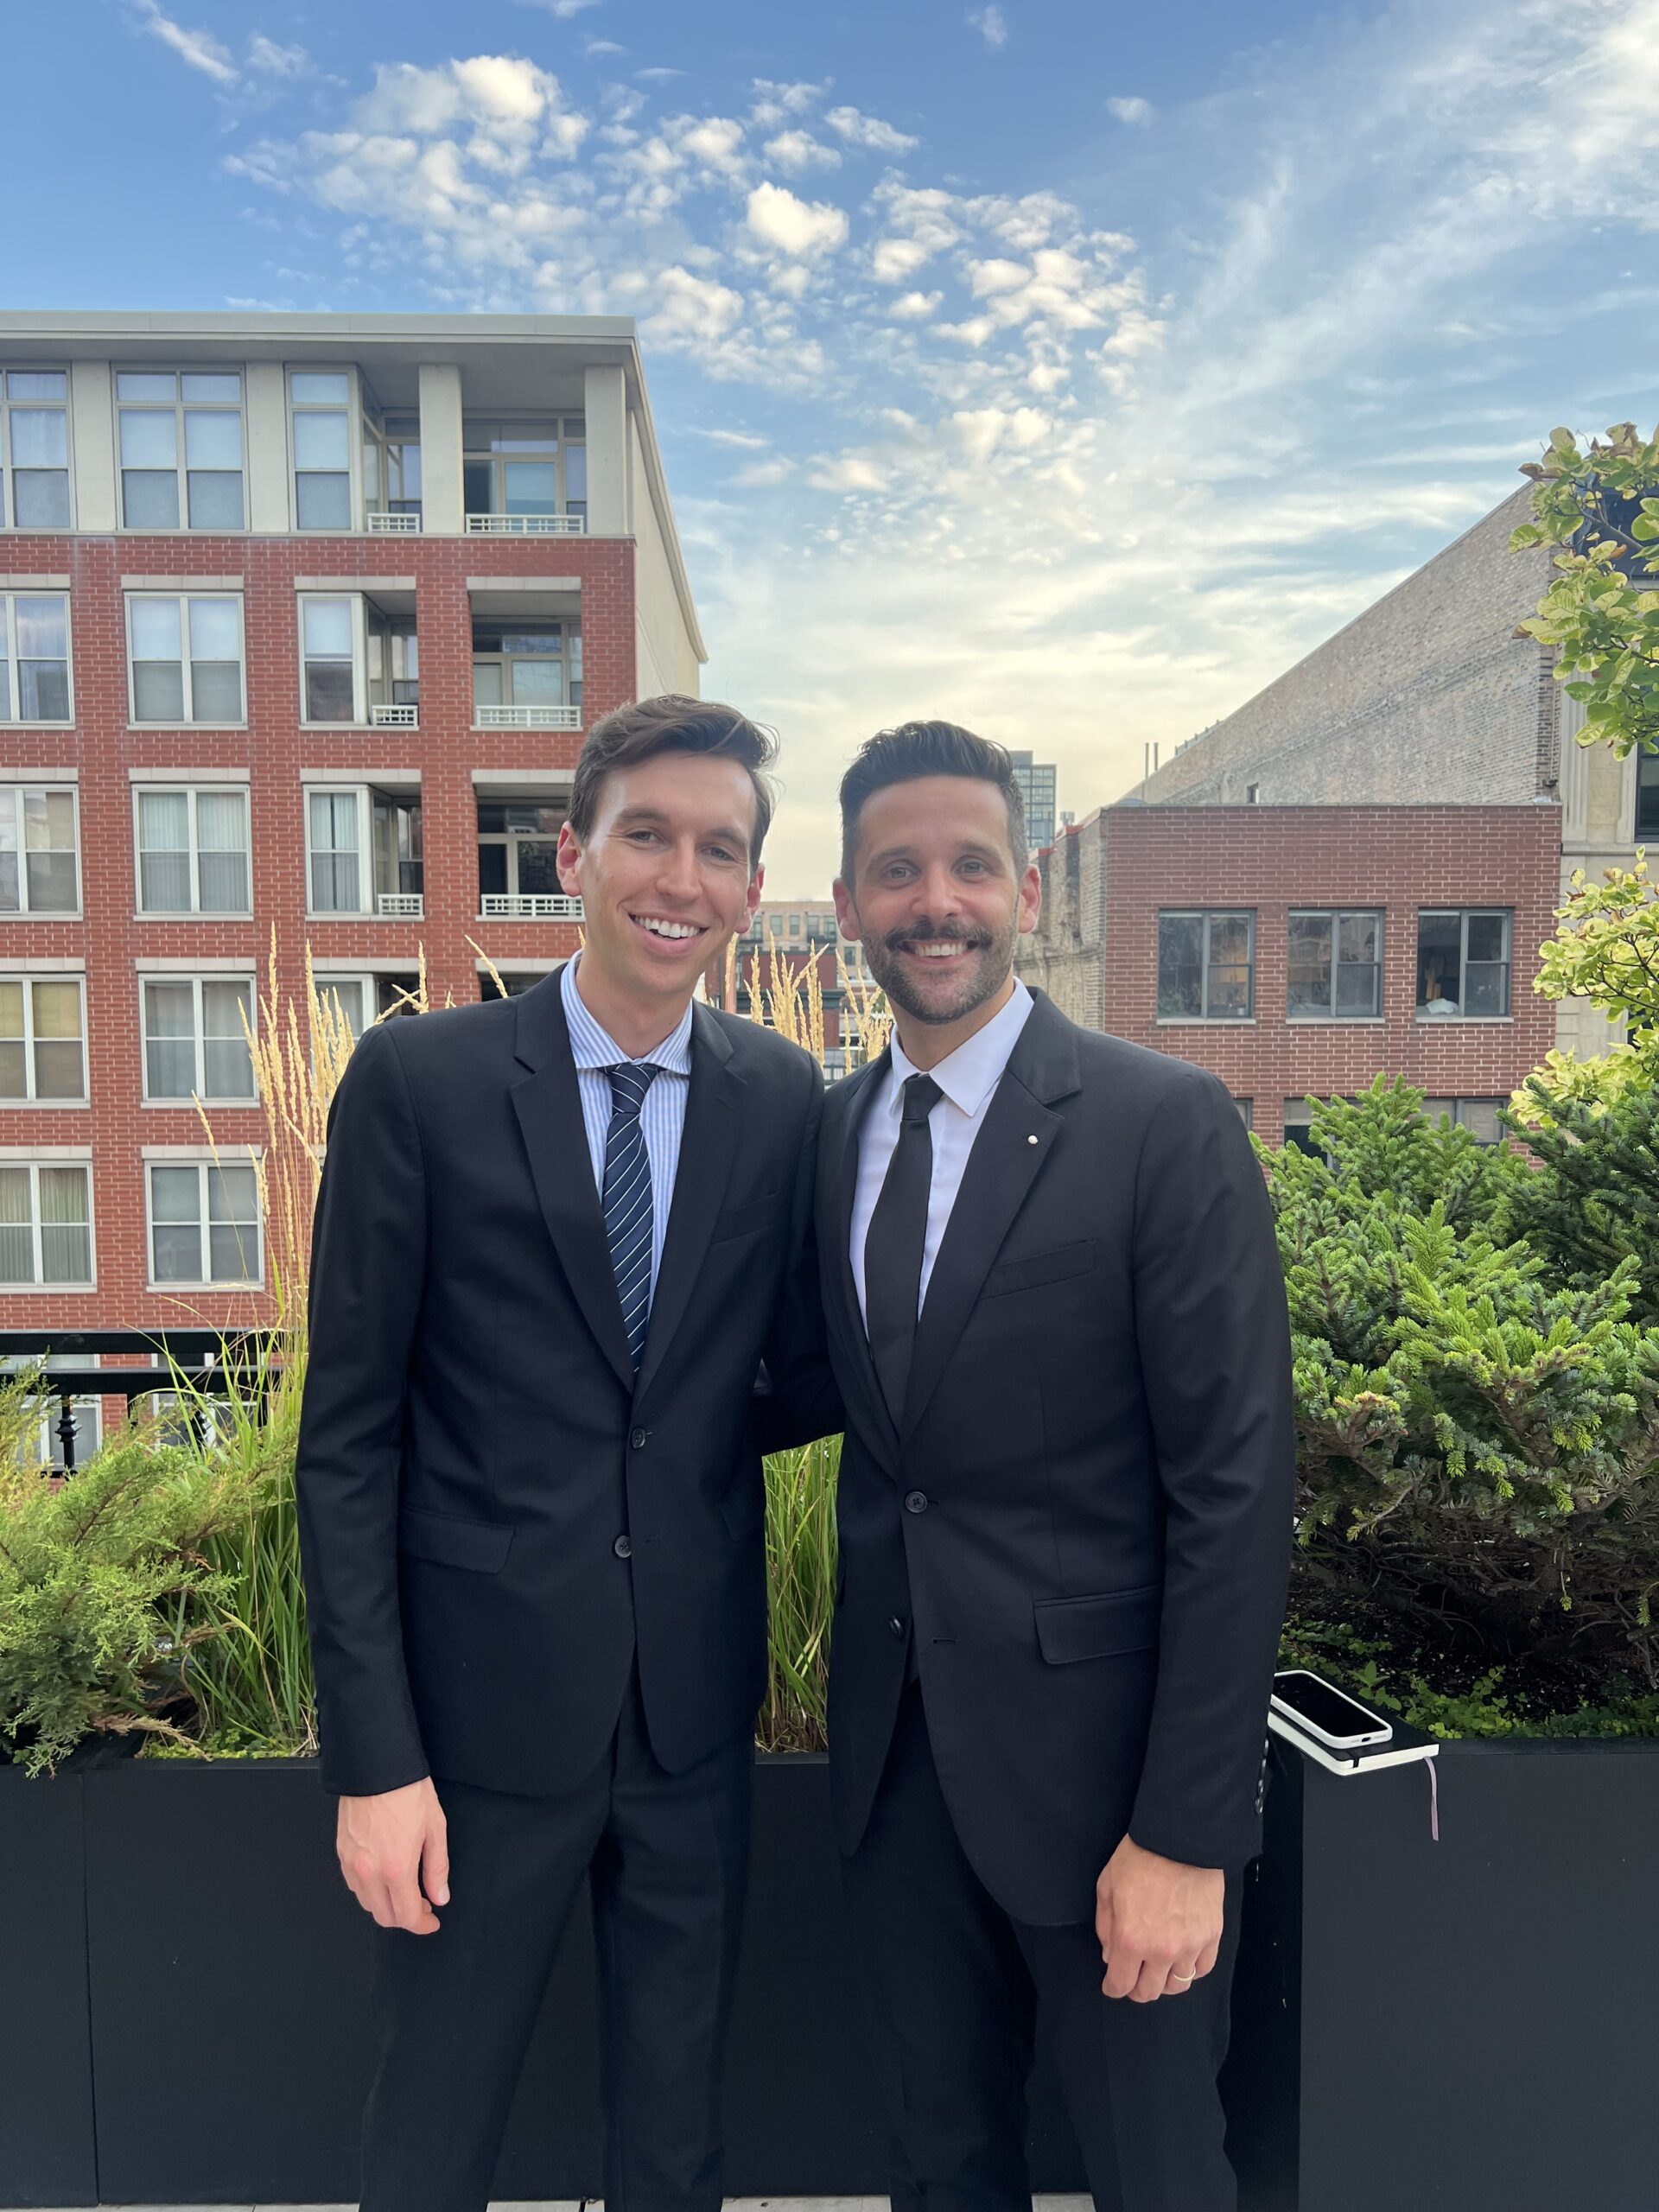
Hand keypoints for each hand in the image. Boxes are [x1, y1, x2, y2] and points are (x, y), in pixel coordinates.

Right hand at [337, 1777, 448, 1934]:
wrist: (376, 1766)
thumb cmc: (408, 1791)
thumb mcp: (435, 1828)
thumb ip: (437, 1868)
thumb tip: (439, 1896)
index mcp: (396, 1868)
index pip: (407, 1916)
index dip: (422, 1925)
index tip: (432, 1921)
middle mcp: (369, 1872)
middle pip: (384, 1917)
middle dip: (405, 1918)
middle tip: (422, 1905)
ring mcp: (351, 1864)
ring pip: (367, 1904)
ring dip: (386, 1905)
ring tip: (404, 1889)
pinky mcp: (341, 1853)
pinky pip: (354, 1885)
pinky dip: (370, 1890)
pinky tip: (384, 1877)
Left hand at [1094, 1834, 1222, 2001]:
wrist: (1179, 1838)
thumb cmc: (1139, 1858)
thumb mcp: (1106, 1887)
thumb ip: (1105, 1926)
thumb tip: (1110, 1955)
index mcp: (1131, 1940)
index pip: (1120, 1984)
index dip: (1113, 1988)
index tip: (1112, 1985)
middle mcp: (1162, 1951)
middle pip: (1149, 1992)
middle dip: (1136, 1988)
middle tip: (1133, 1977)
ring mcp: (1190, 1946)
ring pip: (1178, 1986)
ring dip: (1165, 1981)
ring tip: (1159, 1969)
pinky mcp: (1211, 1936)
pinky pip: (1202, 1969)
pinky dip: (1191, 1969)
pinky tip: (1182, 1958)